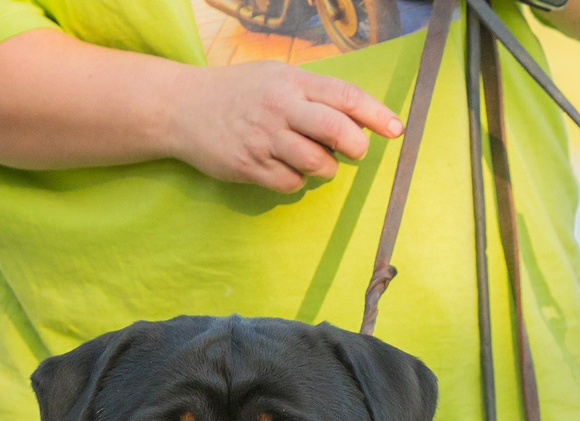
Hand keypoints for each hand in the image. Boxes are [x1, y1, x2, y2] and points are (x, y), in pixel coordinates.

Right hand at [165, 62, 402, 192]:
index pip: (344, 96)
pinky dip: (296, 181)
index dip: (376, 114)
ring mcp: (264, 139)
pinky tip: (284, 168)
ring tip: (313, 159)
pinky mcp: (249, 166)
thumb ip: (313, 94)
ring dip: (325, 167)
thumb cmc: (238, 93)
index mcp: (292, 82)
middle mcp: (280, 108)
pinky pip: (290, 184)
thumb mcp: (276, 77)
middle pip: (336, 131)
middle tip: (355, 151)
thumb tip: (357, 119)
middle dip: (355, 146)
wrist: (182, 108)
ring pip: (317, 163)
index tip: (396, 129)